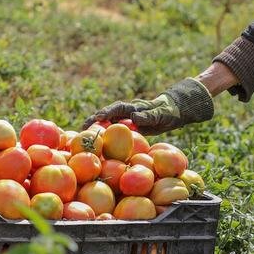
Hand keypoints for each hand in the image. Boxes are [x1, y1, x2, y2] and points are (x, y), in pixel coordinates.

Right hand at [82, 78, 214, 135]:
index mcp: (133, 107)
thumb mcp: (161, 115)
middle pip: (107, 115)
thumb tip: (134, 118)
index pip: (117, 109)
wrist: (171, 112)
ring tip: (84, 137)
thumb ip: (149, 116)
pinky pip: (115, 131)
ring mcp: (126, 119)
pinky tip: (98, 145)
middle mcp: (127, 112)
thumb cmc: (167, 113)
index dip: (106, 113)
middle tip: (82, 128)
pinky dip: (105, 135)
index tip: (97, 119)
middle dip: (95, 120)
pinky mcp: (127, 127)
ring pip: (109, 123)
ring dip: (97, 128)